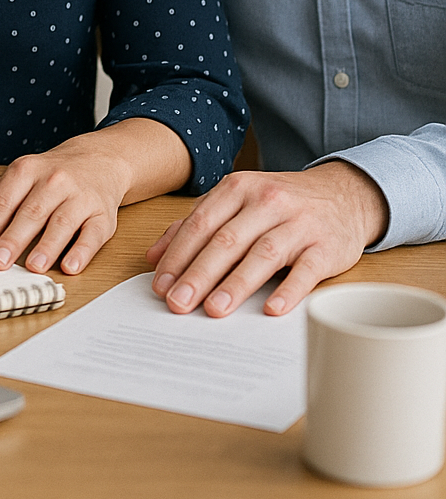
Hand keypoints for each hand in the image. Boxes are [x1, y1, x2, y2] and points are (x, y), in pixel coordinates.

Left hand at [0, 121, 188, 275]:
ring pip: (62, 222)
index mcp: (28, 170)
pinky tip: (70, 266)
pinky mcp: (102, 214)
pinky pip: (93, 234)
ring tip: (33, 267)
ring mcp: (81, 197)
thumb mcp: (18, 178)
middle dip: (13, 239)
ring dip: (47, 246)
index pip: (5, 199)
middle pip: (32, 212)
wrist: (98, 161)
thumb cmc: (52, 175)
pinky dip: (82, 251)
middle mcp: (55, 181)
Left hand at [146, 163, 389, 317]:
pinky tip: (271, 309)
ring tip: (214, 309)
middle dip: (198, 274)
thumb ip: (194, 225)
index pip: (201, 223)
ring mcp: (299, 223)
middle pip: (227, 240)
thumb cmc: (281, 204)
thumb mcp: (237, 202)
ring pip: (262, 254)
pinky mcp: (326, 246)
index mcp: (238, 188)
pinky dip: (289, 290)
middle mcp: (267, 201)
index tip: (160, 285)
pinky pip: (306, 270)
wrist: (344, 195)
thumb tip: (153, 257)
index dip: (178, 255)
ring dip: (235, 284)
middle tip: (178, 304)